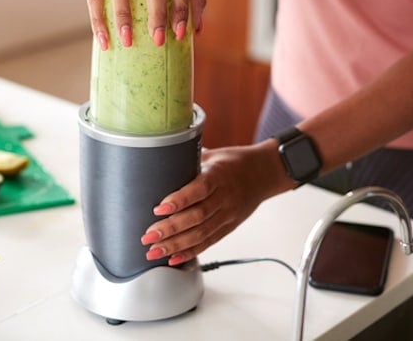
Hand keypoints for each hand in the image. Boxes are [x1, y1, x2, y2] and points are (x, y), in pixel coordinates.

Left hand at [140, 139, 293, 265]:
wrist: (264, 174)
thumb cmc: (233, 162)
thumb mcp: (212, 154)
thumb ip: (187, 159)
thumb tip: (157, 157)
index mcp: (218, 175)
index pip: (199, 190)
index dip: (179, 201)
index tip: (158, 208)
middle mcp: (224, 197)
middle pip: (197, 217)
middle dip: (170, 229)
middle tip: (148, 236)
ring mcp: (228, 215)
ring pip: (201, 234)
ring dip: (175, 245)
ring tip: (154, 251)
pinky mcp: (228, 228)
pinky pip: (208, 243)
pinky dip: (190, 252)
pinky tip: (172, 258)